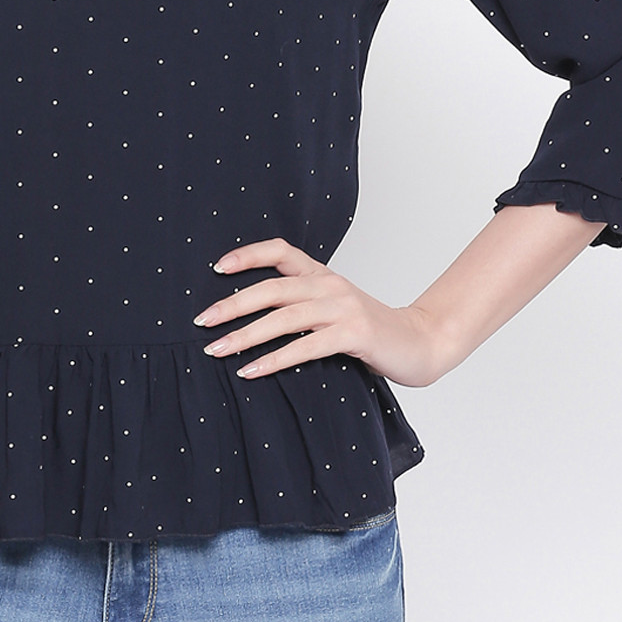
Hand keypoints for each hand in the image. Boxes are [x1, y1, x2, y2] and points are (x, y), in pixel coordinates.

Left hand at [193, 236, 446, 387]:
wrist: (420, 343)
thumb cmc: (369, 331)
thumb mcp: (334, 309)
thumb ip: (303, 306)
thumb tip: (252, 317)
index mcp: (322, 274)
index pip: (280, 250)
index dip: (248, 255)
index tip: (216, 268)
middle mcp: (330, 284)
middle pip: (272, 287)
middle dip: (232, 304)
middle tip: (201, 320)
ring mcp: (342, 308)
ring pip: (283, 317)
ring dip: (245, 335)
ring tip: (216, 350)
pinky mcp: (353, 334)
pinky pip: (305, 347)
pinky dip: (274, 359)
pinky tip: (251, 371)